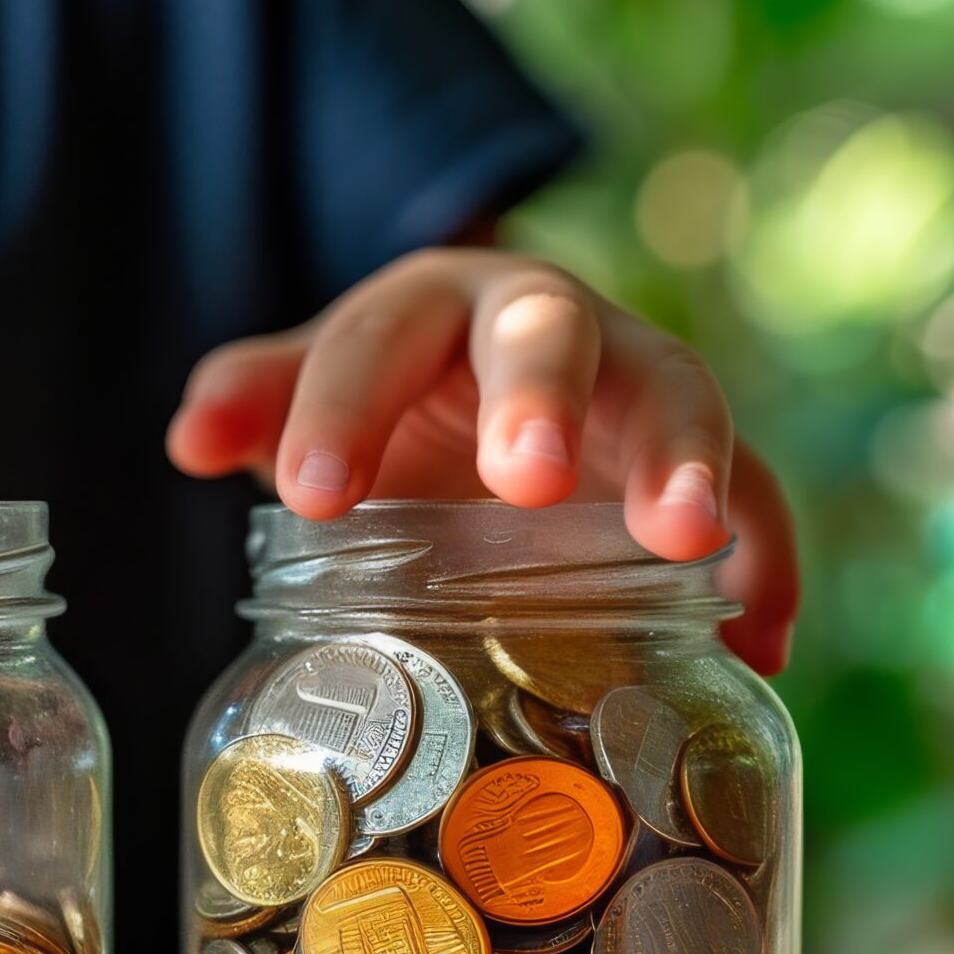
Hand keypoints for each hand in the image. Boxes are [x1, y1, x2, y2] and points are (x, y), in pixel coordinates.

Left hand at [164, 249, 799, 673]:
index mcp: (426, 309)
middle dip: (540, 399)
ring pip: (676, 393)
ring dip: (682, 463)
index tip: (310, 495)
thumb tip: (190, 437)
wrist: (486, 394)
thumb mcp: (308, 394)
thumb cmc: (384, 403)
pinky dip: (763, 560)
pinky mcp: (694, 453)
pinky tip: (759, 644)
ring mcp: (632, 380)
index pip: (378, 340)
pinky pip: (756, 491)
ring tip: (685, 544)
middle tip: (527, 479)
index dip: (343, 409)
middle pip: (550, 333)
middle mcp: (542, 322)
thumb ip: (254, 403)